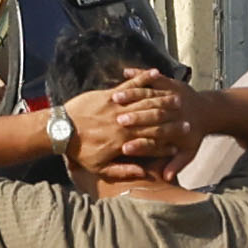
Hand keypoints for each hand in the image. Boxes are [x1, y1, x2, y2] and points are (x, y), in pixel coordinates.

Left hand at [63, 80, 204, 186]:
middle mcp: (123, 123)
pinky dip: (142, 78)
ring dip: (163, 100)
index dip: (169, 143)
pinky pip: (129, 84)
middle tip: (188, 121)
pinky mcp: (109, 95)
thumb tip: (142, 174)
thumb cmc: (78, 151)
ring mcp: (117, 107)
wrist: (60, 130)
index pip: (153, 142)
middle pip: (153, 121)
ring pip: (145, 102)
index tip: (183, 143)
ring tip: (178, 99)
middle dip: (172, 122)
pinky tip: (155, 73)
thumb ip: (122, 170)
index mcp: (123, 142)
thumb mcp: (98, 167)